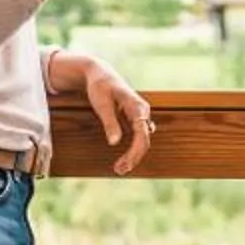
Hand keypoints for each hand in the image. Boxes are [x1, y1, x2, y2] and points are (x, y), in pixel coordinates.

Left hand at [77, 60, 155, 174]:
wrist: (100, 74)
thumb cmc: (100, 86)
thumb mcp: (101, 103)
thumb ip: (109, 122)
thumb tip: (114, 142)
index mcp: (137, 106)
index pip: (142, 135)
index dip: (134, 152)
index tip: (123, 165)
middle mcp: (143, 111)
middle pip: (144, 140)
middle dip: (133, 158)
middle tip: (118, 171)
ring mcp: (141, 116)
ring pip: (142, 140)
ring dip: (133, 156)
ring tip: (119, 169)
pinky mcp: (135, 119)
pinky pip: (139, 137)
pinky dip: (132, 150)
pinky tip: (124, 160)